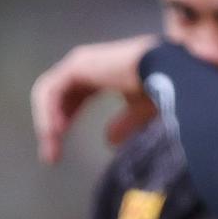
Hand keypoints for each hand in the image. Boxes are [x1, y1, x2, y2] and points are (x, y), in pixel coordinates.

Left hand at [31, 34, 161, 163]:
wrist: (170, 71)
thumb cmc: (163, 88)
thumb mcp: (142, 112)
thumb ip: (124, 124)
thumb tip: (109, 141)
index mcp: (101, 74)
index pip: (72, 98)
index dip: (63, 122)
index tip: (57, 152)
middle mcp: (88, 65)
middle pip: (56, 98)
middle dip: (51, 128)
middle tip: (51, 157)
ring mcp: (81, 62)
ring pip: (49, 94)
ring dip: (47, 123)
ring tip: (51, 147)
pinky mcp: (77, 64)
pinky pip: (51, 91)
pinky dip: (48, 113)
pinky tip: (55, 133)